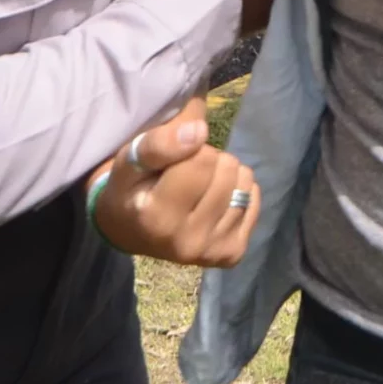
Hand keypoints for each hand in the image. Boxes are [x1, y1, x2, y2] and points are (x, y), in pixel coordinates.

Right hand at [87, 96, 259, 266]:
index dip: (189, 148)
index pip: (202, 159)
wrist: (132, 232)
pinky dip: (237, 191)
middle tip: (184, 176)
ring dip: (225, 175)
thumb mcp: (128, 160)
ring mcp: (213, 251)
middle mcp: (188, 242)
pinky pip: (254, 199)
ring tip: (198, 188)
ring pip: (244, 182)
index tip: (170, 164)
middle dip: (208, 161)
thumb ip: (158, 144)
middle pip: (227, 169)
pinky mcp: (233, 253)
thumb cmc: (129, 190)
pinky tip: (213, 201)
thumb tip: (199, 131)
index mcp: (158, 219)